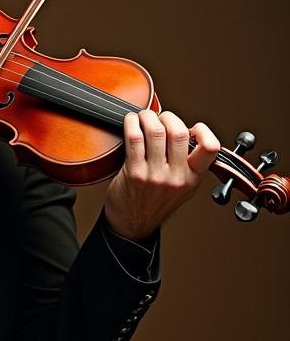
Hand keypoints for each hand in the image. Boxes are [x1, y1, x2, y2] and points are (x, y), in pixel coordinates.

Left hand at [104, 109, 219, 240]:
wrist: (131, 224)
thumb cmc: (154, 200)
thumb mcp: (181, 186)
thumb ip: (187, 161)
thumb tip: (185, 129)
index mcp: (193, 178)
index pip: (210, 148)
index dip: (203, 130)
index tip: (192, 127)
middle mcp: (176, 177)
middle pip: (178, 132)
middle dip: (168, 117)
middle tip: (160, 117)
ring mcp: (155, 176)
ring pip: (155, 131)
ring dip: (147, 117)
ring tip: (143, 117)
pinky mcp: (134, 173)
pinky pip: (134, 138)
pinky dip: (132, 123)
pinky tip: (131, 122)